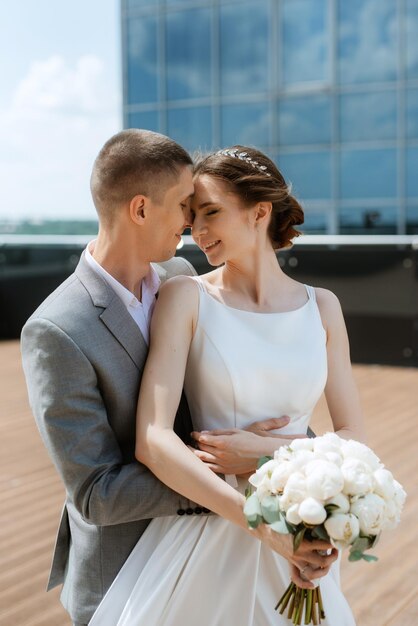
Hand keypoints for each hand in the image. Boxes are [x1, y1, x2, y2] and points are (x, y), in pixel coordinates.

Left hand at [190, 416, 307, 474]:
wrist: (262, 454)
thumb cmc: (250, 440)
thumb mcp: (234, 431)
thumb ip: (218, 432)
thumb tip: (204, 433)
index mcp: (222, 442)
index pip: (203, 438)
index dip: (196, 435)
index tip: (193, 433)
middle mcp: (220, 454)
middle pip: (201, 448)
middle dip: (194, 444)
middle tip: (189, 441)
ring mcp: (222, 463)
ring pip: (203, 459)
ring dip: (195, 455)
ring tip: (189, 451)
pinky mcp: (226, 471)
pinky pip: (210, 469)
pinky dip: (202, 465)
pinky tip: (198, 463)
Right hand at [256, 526, 337, 589]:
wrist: (264, 528)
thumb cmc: (279, 520)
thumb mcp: (295, 520)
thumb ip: (307, 523)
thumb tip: (321, 519)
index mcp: (302, 543)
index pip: (323, 545)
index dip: (332, 542)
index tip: (336, 538)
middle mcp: (300, 554)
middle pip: (322, 562)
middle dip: (332, 557)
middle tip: (336, 549)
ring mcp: (295, 560)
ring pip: (313, 572)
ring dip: (324, 570)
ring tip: (329, 563)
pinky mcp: (290, 562)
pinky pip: (297, 578)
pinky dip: (305, 584)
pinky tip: (312, 585)